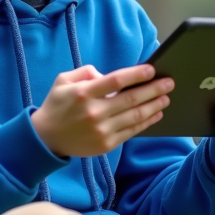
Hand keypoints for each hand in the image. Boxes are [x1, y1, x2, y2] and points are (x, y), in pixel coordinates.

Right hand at [31, 64, 173, 157]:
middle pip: (131, 99)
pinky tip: (156, 114)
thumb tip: (107, 75)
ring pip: (135, 116)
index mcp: (84, 93)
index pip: (116, 81)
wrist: (45, 138)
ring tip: (166, 98)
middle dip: (154, 90)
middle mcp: (94, 112)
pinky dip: (146, 122)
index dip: (136, 74)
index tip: (152, 70)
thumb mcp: (64, 80)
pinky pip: (132, 131)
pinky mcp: (106, 144)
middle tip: (169, 83)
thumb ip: (86, 72)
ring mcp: (102, 130)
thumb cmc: (56, 105)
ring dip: (154, 106)